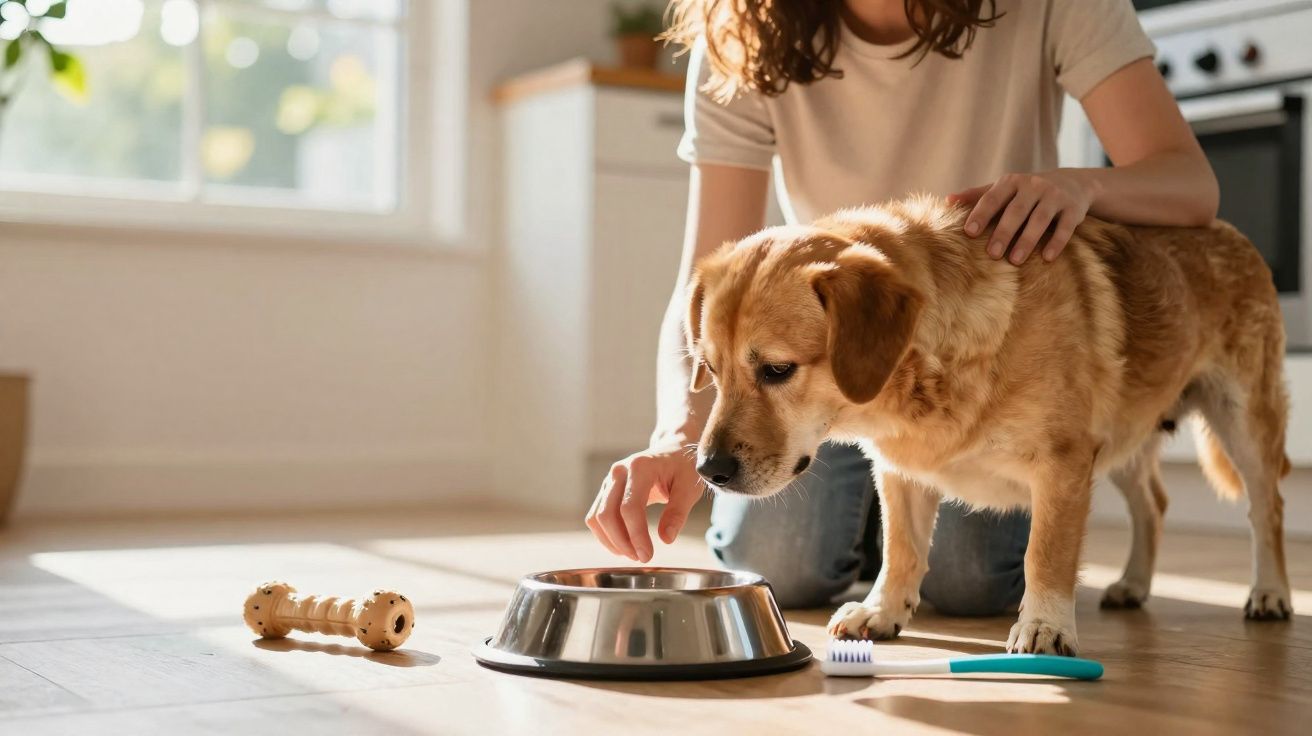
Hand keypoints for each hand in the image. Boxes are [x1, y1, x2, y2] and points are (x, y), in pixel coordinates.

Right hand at [584, 438, 706, 561]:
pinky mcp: (606, 489)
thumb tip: (666, 539)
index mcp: (640, 467)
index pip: (630, 508)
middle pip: (607, 515)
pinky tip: (624, 545)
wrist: (673, 449)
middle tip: (642, 558)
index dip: (636, 536)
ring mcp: (609, 479)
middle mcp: (619, 471)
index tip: (648, 555)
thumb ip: (678, 512)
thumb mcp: (689, 488)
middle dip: (622, 542)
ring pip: (597, 518)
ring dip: (611, 541)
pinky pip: (596, 516)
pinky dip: (606, 534)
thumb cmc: (683, 468)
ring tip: (634, 554)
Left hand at [949, 170, 1097, 264]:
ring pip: (1040, 219)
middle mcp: (1034, 185)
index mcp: (1012, 182)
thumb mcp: (1005, 188)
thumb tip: (946, 201)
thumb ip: (978, 195)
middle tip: (992, 254)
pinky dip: (1056, 242)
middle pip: (1016, 211)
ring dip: (1027, 240)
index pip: (993, 198)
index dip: (981, 214)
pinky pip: (1065, 227)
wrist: (1074, 183)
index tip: (969, 233)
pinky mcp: (1074, 208)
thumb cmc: (1028, 191)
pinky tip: (1046, 258)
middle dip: (1003, 232)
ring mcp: (1055, 196)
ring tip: (1015, 261)